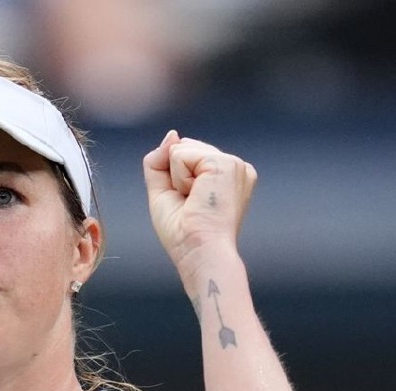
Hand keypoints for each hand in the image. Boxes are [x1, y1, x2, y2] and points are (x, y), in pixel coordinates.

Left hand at [142, 130, 256, 278]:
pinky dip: (179, 178)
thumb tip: (173, 134)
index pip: (185, 156)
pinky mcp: (225, 163)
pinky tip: (196, 196)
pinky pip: (179, 154)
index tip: (191, 207)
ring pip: (180, 150)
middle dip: (174, 178)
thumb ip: (161, 161)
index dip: (175, 181)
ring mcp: (233, 163)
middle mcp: (235, 167)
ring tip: (194, 202)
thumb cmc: (183, 233)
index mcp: (226, 175)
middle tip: (191, 206)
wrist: (198, 251)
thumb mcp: (164, 191)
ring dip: (177, 179)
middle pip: (182, 149)